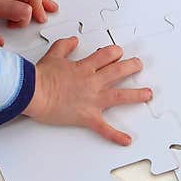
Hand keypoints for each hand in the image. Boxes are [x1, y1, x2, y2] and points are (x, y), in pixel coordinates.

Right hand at [23, 37, 152, 145]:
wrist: (33, 93)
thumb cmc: (40, 77)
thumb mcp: (53, 55)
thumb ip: (64, 46)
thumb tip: (74, 40)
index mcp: (84, 67)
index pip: (106, 56)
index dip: (114, 53)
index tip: (119, 52)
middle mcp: (92, 82)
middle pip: (118, 72)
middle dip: (131, 67)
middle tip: (138, 65)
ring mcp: (92, 99)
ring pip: (119, 95)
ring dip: (136, 95)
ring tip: (147, 94)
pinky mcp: (87, 117)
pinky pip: (104, 128)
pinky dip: (115, 135)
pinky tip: (126, 140)